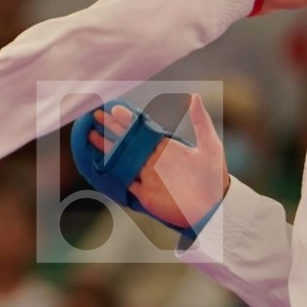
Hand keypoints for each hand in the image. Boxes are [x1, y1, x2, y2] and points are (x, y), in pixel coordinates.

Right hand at [86, 96, 228, 230]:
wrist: (213, 209)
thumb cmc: (215, 178)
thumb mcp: (210, 147)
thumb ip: (200, 122)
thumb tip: (194, 96)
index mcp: (167, 147)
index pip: (143, 130)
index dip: (129, 120)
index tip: (116, 109)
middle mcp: (155, 160)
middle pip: (128, 141)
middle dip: (112, 128)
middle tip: (96, 116)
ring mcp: (148, 177)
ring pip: (122, 158)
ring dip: (107, 147)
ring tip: (91, 136)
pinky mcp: (145, 194)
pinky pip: (124, 181)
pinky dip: (112, 173)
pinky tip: (100, 164)